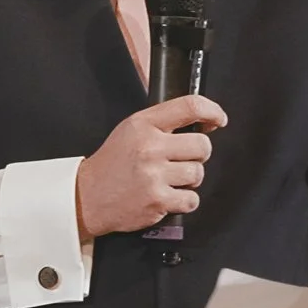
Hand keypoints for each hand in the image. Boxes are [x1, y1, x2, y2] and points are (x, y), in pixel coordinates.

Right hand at [75, 95, 226, 237]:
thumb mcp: (131, 130)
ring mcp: (154, 175)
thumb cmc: (113, 163)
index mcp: (144, 125)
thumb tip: (203, 121)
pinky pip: (191, 199)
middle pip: (202, 146)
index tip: (219, 119)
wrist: (88, 196)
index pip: (189, 107)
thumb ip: (163, 122)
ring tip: (169, 180)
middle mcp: (150, 147)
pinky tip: (167, 195)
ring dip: (188, 179)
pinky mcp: (157, 200)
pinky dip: (184, 201)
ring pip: (198, 173)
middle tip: (181, 160)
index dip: (212, 111)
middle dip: (198, 155)